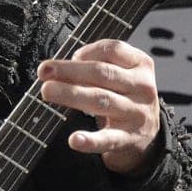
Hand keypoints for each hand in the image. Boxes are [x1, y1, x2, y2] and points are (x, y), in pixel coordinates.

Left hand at [38, 39, 161, 174]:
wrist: (147, 134)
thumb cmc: (125, 97)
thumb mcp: (121, 76)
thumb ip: (96, 67)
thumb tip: (57, 69)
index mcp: (141, 65)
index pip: (113, 50)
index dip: (87, 51)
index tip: (69, 56)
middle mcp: (142, 87)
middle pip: (103, 73)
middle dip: (70, 71)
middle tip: (44, 71)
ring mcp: (137, 113)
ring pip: (101, 100)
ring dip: (71, 94)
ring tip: (47, 91)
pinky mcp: (129, 138)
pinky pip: (108, 139)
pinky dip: (90, 140)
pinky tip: (74, 139)